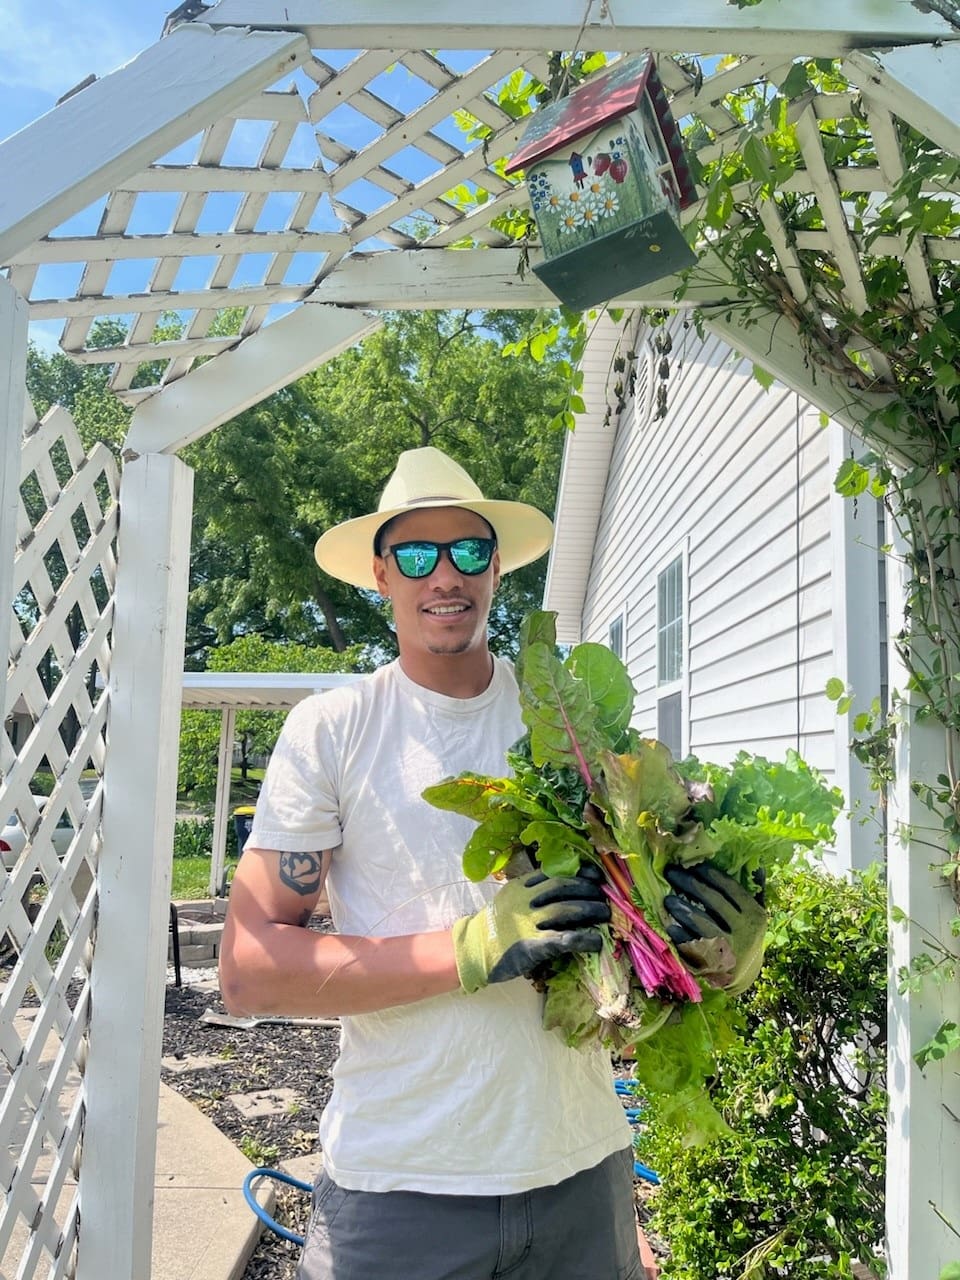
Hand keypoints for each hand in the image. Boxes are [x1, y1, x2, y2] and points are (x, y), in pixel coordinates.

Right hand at [452, 870, 610, 992]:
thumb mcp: (511, 898)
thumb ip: (533, 890)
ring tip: (605, 914)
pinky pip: (562, 939)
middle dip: (588, 891)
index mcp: (522, 885)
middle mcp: (527, 899)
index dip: (580, 873)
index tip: (597, 877)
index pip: (555, 872)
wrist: (473, 948)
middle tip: (605, 898)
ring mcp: (529, 922)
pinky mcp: (533, 945)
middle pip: (564, 887)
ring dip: (590, 910)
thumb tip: (565, 886)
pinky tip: (596, 941)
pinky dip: (582, 939)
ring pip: (566, 910)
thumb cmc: (496, 924)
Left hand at [663, 861, 766, 994]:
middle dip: (690, 884)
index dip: (709, 874)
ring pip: (702, 925)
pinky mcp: (713, 967)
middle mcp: (744, 932)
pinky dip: (680, 936)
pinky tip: (670, 926)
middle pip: (713, 902)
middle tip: (671, 873)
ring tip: (668, 900)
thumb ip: (756, 891)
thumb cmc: (745, 936)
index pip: (730, 888)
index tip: (692, 864)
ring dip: (682, 910)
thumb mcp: (755, 915)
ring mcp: (729, 951)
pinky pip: (693, 948)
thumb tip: (757, 864)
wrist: (743, 976)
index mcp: (755, 915)